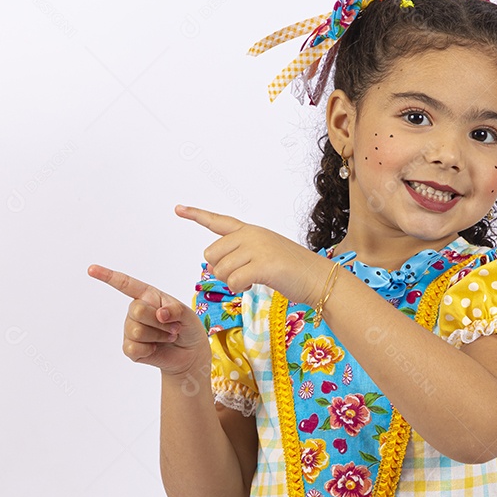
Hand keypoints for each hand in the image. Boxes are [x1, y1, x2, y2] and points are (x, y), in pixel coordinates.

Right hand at [87, 263, 209, 375]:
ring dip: (159, 336)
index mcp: (148, 296)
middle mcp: (135, 310)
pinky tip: (156, 347)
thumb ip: (175, 309)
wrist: (189, 353)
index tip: (91, 269)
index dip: (107, 276)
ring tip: (168, 336)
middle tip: (173, 327)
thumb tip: (160, 314)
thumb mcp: (187, 314)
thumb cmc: (187, 327)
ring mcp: (130, 329)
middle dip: (159, 321)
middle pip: (137, 310)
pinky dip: (150, 349)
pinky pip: (134, 348)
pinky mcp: (130, 348)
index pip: (125, 284)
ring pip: (137, 331)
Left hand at [175, 204, 329, 306]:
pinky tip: (252, 285)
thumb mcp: (266, 253)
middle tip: (243, 275)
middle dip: (221, 270)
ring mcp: (257, 248)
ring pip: (220, 270)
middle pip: (211, 254)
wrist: (318, 277)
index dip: (196, 215)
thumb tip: (216, 267)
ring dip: (232, 282)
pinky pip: (232, 281)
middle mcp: (251, 235)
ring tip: (252, 279)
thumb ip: (241, 254)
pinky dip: (239, 288)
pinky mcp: (262, 265)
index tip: (178, 208)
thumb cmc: (293, 270)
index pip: (219, 221)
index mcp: (251, 230)